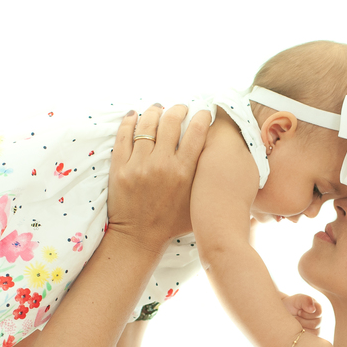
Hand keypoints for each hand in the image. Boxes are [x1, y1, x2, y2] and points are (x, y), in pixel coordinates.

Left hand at [107, 103, 210, 251]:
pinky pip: (123, 135)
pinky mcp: (120, 168)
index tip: (203, 113)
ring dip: (154, 111)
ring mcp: (138, 165)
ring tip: (158, 109)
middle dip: (178, 109)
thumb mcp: (197, 204)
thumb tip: (226, 166)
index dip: (202, 117)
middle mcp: (162, 164)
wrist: (138, 238)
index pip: (196, 132)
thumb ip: (207, 182)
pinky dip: (130, 121)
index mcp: (184, 172)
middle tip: (180, 108)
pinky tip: (134, 115)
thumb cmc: (171, 224)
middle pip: (171, 121)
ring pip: (146, 124)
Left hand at [282, 293, 322, 334]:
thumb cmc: (291, 304)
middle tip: (296, 317)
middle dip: (302, 320)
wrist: (282, 313)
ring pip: (313, 332)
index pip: (318, 313)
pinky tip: (296, 329)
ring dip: (301, 327)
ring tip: (296, 322)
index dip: (306, 313)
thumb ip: (305, 300)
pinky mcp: (312, 337)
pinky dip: (301, 334)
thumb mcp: (297, 299)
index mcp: (318, 309)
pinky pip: (309, 339)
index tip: (299, 311)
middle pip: (315, 324)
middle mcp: (319, 319)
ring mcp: (317, 329)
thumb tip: (312, 309)